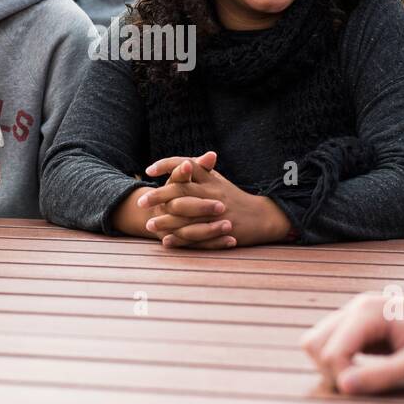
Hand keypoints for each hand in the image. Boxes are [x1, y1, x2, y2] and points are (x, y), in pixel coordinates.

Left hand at [141, 151, 289, 247]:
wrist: (261, 217)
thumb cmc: (233, 197)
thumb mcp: (218, 181)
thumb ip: (201, 171)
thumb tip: (181, 163)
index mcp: (210, 178)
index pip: (185, 164)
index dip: (166, 165)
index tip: (149, 170)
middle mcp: (211, 193)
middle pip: (180, 190)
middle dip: (158, 196)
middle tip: (141, 202)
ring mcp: (215, 213)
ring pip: (185, 216)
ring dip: (165, 221)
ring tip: (149, 225)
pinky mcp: (218, 231)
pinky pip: (195, 235)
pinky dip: (179, 239)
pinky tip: (166, 241)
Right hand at [302, 291, 403, 394]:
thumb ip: (380, 376)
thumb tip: (343, 387)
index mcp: (367, 311)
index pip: (329, 352)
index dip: (341, 378)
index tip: (366, 389)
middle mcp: (356, 306)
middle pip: (313, 343)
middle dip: (330, 370)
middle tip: (361, 383)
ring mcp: (356, 311)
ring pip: (317, 341)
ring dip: (331, 364)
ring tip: (361, 376)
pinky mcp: (359, 320)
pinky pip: (332, 340)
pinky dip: (339, 358)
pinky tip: (364, 367)